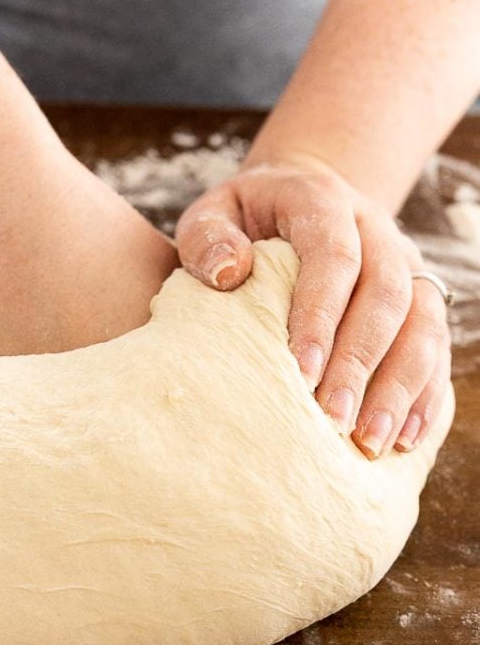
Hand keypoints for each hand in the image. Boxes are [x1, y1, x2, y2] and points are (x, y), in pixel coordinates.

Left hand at [175, 157, 451, 458]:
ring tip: (370, 441)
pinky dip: (425, 394)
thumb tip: (229, 273)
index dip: (322, 316)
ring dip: (400, 387)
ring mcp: (406, 265)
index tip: (302, 373)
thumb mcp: (211, 216)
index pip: (333, 258)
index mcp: (324, 203)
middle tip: (334, 420)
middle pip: (386, 296)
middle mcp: (376, 230)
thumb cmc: (241, 223)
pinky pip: (437, 347)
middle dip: (361, 363)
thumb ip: (207, 239)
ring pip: (423, 324)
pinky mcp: (420, 299)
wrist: (295, 202)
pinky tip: (403, 439)